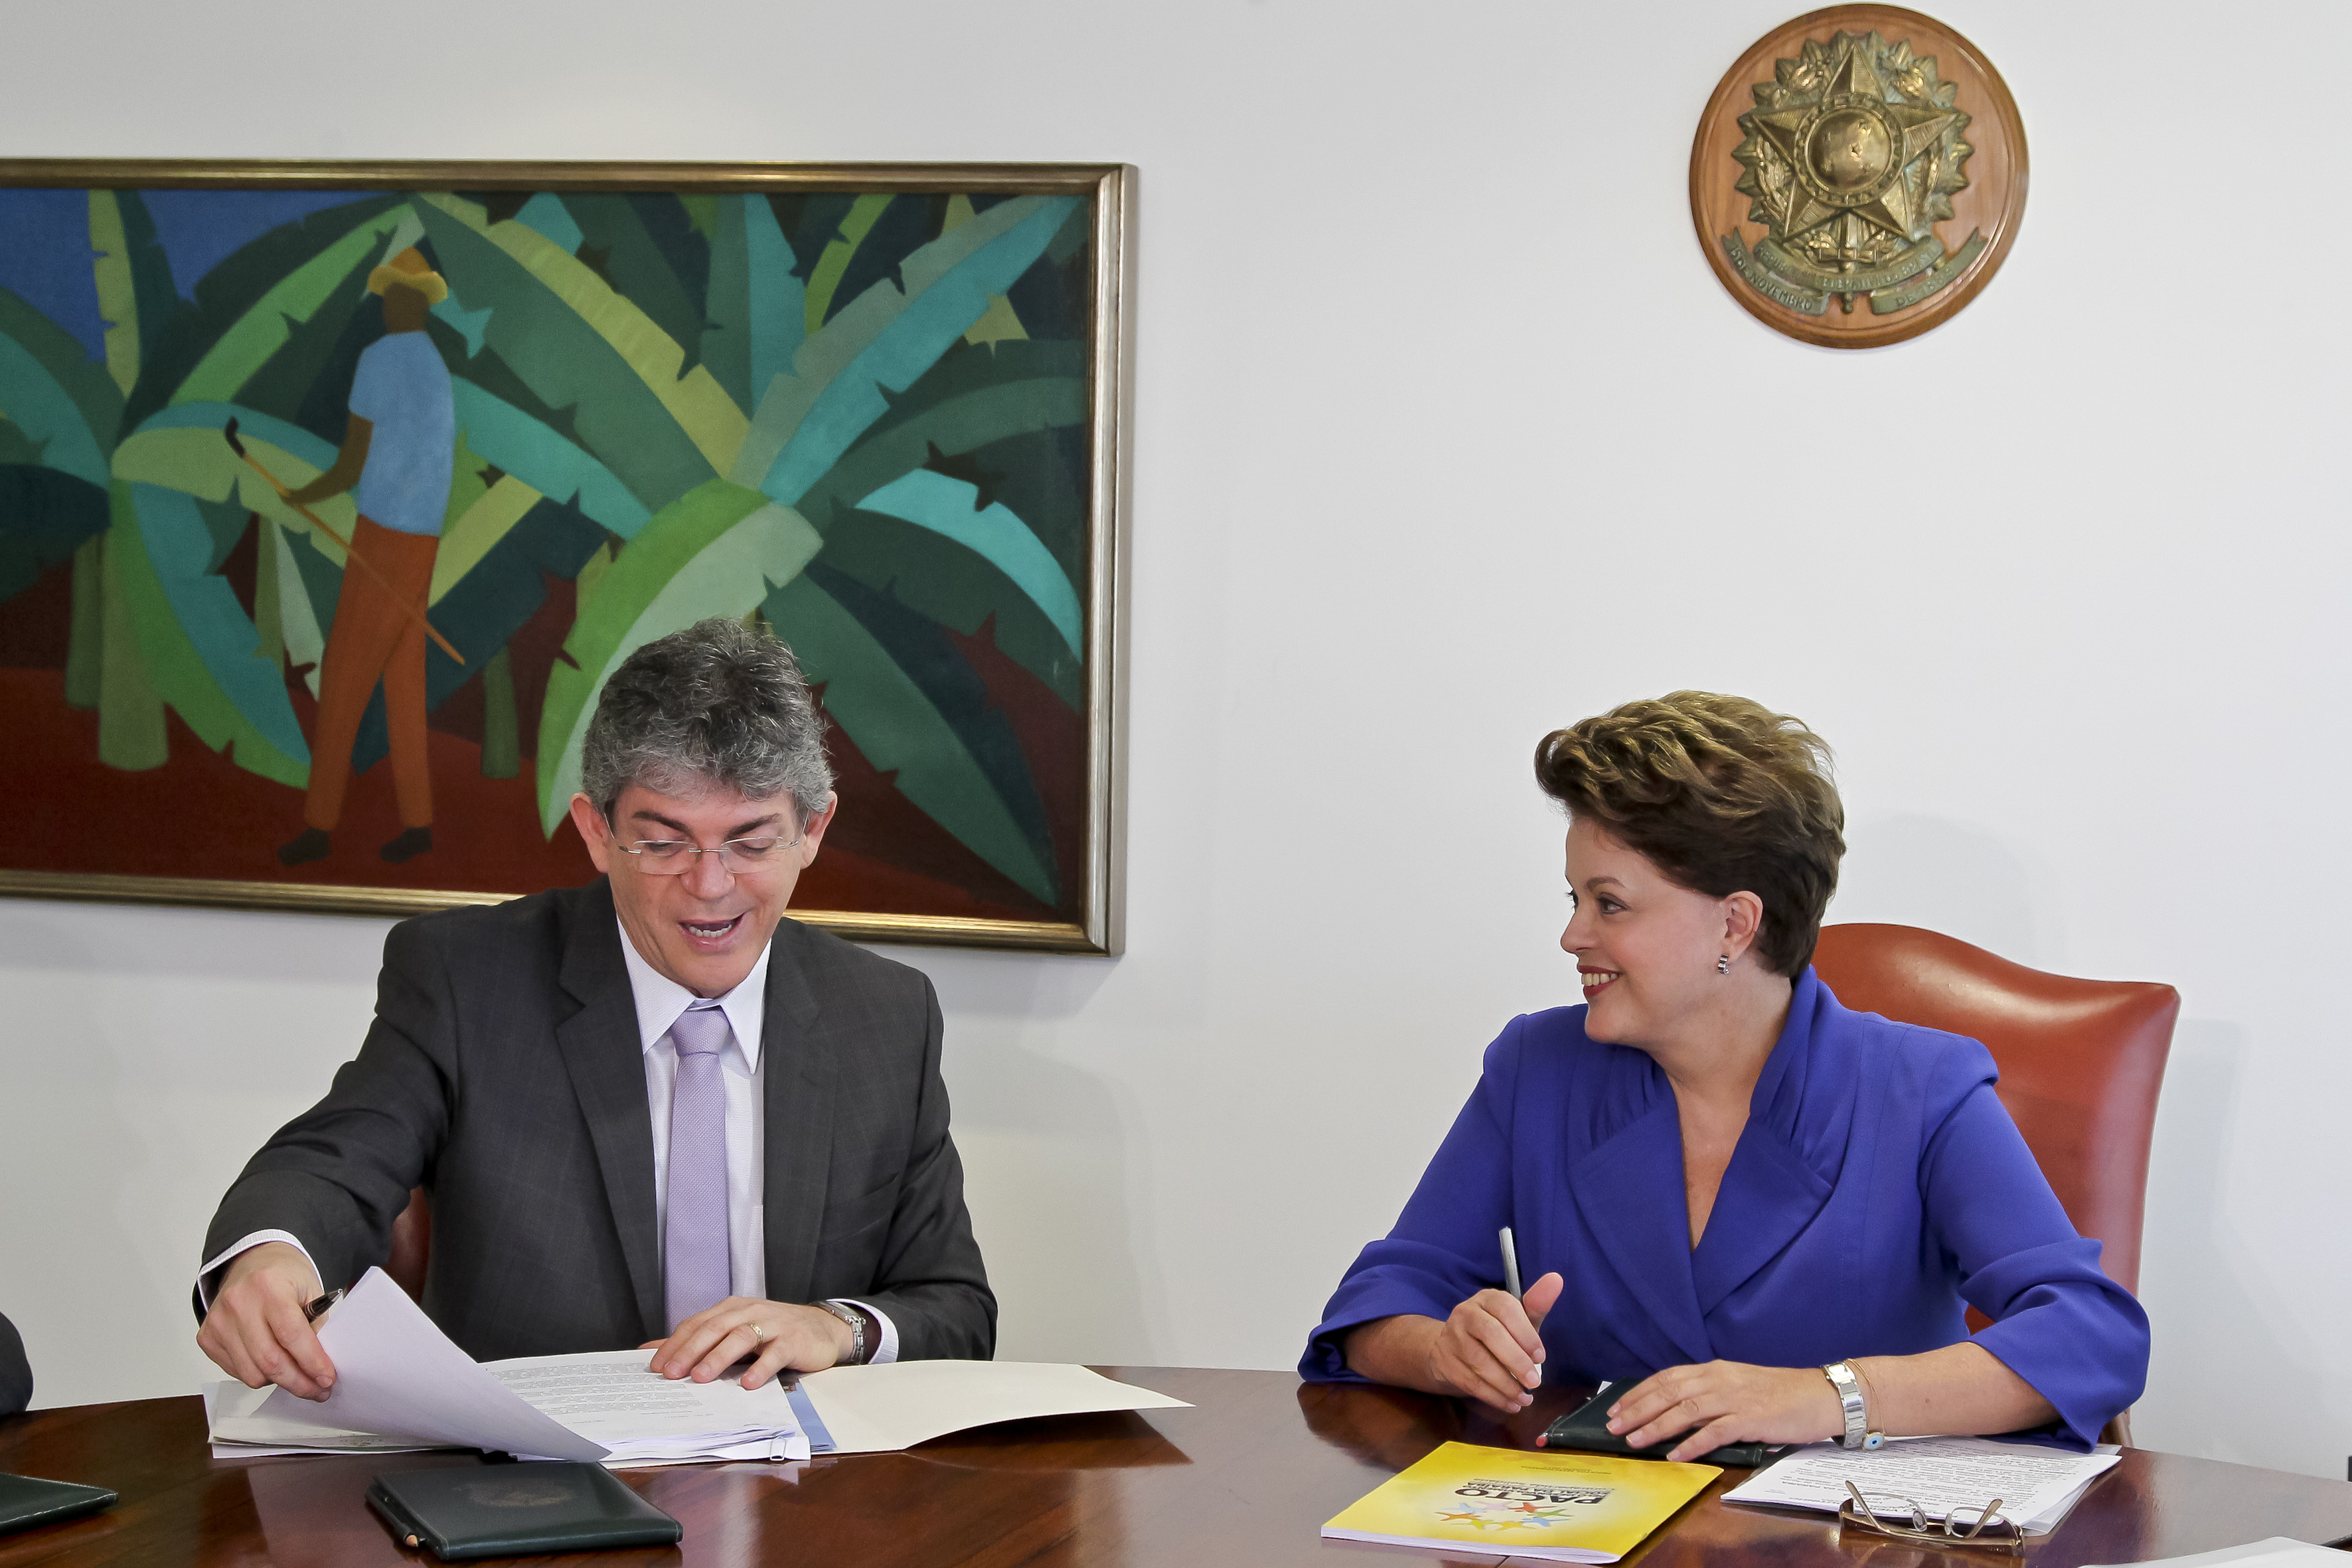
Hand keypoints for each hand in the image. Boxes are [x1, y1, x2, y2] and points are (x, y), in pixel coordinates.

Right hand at [196, 1242, 335, 1401]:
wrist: (252, 1262)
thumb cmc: (286, 1277)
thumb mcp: (311, 1290)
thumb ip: (315, 1327)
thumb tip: (320, 1370)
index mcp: (268, 1286)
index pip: (291, 1335)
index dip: (312, 1362)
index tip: (328, 1380)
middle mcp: (238, 1303)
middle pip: (269, 1360)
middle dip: (298, 1382)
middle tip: (318, 1391)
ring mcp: (218, 1322)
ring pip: (251, 1373)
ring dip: (279, 1382)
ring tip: (297, 1376)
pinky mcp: (207, 1338)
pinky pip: (236, 1371)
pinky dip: (258, 1374)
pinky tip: (272, 1363)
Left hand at [640, 1297, 853, 1390]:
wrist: (822, 1329)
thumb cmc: (773, 1333)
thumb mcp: (735, 1331)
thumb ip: (697, 1341)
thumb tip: (651, 1350)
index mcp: (732, 1308)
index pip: (697, 1323)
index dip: (675, 1344)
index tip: (656, 1367)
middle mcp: (750, 1311)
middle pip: (715, 1328)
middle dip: (690, 1351)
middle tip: (672, 1374)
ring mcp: (773, 1324)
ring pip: (741, 1337)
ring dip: (719, 1358)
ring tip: (701, 1378)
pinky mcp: (793, 1340)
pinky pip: (775, 1353)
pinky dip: (760, 1368)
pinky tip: (748, 1384)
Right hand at [1425, 1272, 1564, 1413]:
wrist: (1452, 1347)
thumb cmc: (1495, 1331)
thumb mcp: (1517, 1318)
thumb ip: (1537, 1304)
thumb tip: (1557, 1279)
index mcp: (1487, 1299)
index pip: (1506, 1309)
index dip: (1525, 1333)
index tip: (1541, 1356)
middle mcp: (1466, 1313)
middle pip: (1491, 1334)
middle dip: (1516, 1361)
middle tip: (1535, 1382)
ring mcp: (1451, 1338)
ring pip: (1479, 1362)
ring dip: (1506, 1384)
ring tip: (1525, 1398)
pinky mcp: (1445, 1363)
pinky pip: (1470, 1382)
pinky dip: (1494, 1397)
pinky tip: (1511, 1404)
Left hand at [1606, 1359, 1844, 1461]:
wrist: (1819, 1394)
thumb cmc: (1779, 1393)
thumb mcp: (1738, 1384)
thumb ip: (1709, 1394)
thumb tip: (1676, 1411)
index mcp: (1714, 1370)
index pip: (1667, 1378)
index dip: (1639, 1393)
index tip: (1617, 1408)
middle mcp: (1720, 1380)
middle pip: (1669, 1393)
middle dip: (1637, 1410)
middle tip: (1614, 1427)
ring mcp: (1735, 1398)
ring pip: (1686, 1410)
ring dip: (1656, 1426)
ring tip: (1635, 1440)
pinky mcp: (1751, 1418)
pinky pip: (1715, 1432)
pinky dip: (1693, 1444)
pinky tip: (1676, 1455)